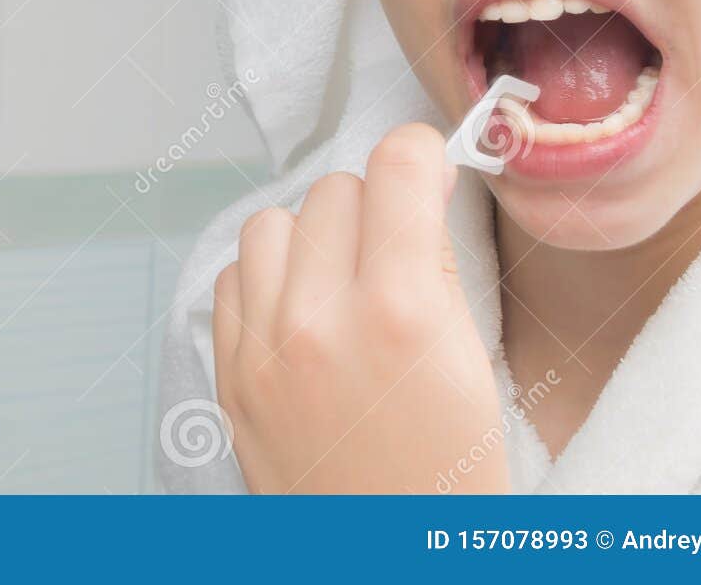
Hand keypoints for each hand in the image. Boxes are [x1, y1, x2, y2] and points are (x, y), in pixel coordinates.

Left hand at [212, 123, 507, 493]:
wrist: (383, 559)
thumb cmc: (445, 479)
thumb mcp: (471, 365)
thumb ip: (438, 264)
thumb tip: (418, 179)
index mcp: (400, 316)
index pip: (396, 167)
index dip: (420, 156)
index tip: (427, 171)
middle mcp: (320, 322)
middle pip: (335, 190)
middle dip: (372, 208)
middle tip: (394, 252)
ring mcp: (263, 349)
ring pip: (272, 222)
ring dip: (310, 239)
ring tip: (342, 282)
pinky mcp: (229, 375)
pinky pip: (233, 278)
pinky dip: (266, 281)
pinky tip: (300, 313)